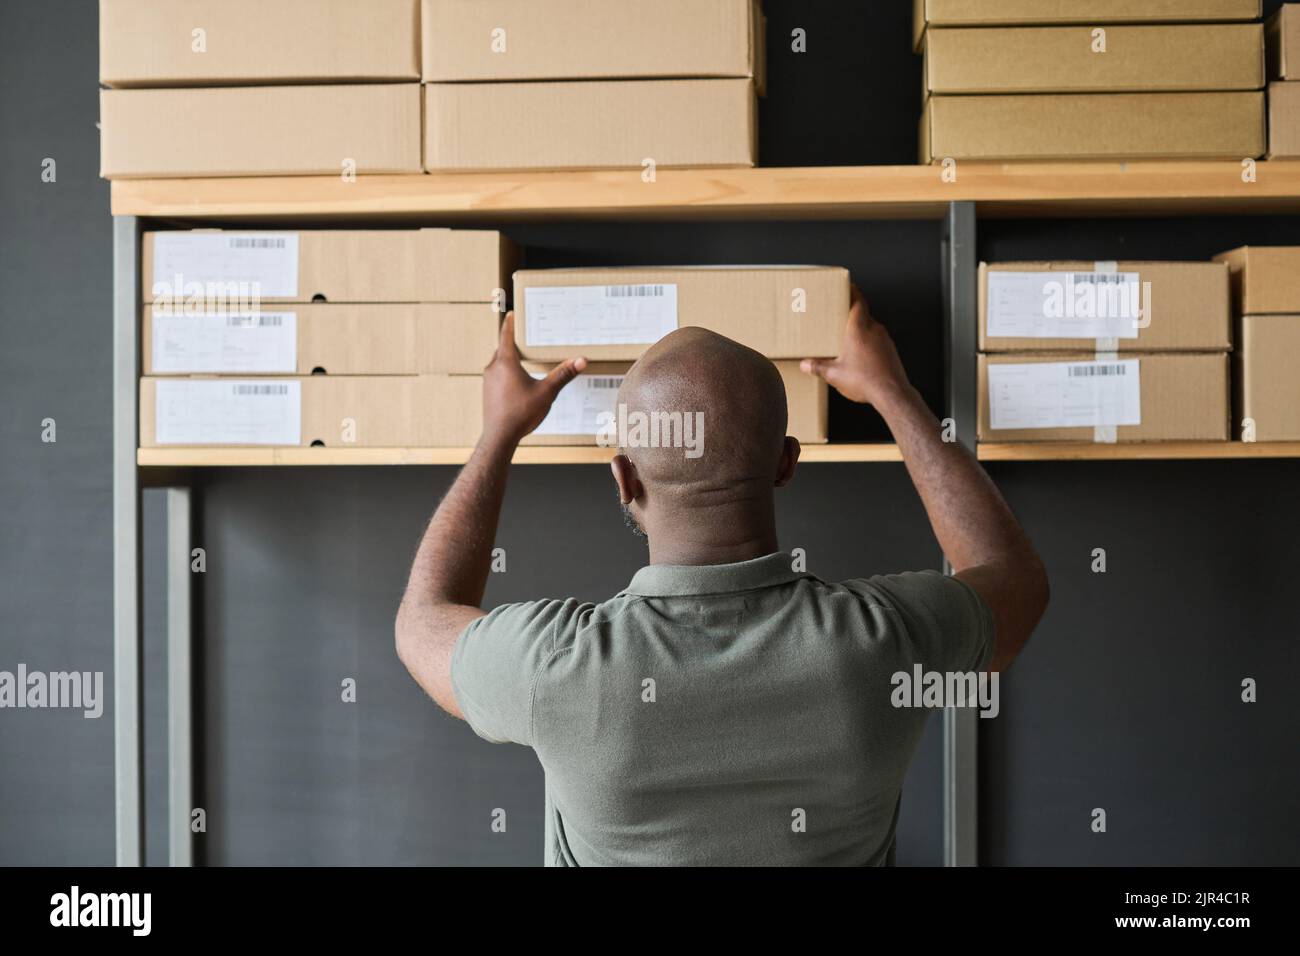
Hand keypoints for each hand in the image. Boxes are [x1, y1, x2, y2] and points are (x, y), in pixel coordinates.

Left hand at [481, 312, 586, 443]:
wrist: (500, 436)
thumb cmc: (521, 413)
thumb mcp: (547, 392)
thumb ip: (563, 374)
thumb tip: (581, 360)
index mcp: (506, 363)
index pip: (506, 336)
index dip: (510, 324)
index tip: (511, 314)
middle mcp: (493, 369)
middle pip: (502, 349)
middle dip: (511, 342)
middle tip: (521, 336)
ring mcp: (488, 381)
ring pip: (498, 363)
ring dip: (508, 359)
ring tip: (521, 358)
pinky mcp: (487, 393)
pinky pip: (496, 376)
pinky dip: (505, 373)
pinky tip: (517, 383)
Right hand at [800, 286, 909, 406]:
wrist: (891, 393)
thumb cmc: (865, 380)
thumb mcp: (834, 375)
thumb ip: (818, 367)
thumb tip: (805, 365)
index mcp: (858, 329)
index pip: (858, 301)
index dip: (853, 291)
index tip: (848, 286)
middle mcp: (874, 330)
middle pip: (863, 313)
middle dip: (851, 313)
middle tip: (840, 315)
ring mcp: (884, 340)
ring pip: (871, 327)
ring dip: (860, 329)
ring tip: (847, 338)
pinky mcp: (890, 350)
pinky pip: (877, 340)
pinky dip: (868, 342)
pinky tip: (860, 355)